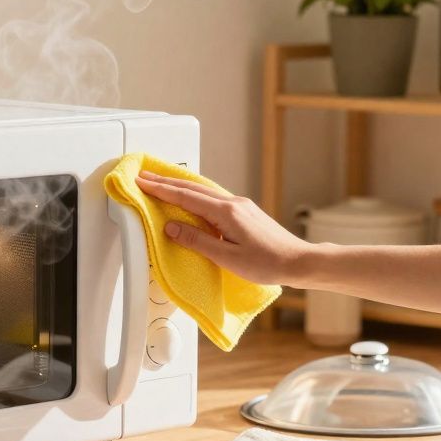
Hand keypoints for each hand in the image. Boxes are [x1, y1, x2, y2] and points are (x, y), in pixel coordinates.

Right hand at [135, 171, 308, 285]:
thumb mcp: (227, 257)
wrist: (298, 262)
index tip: (142, 182)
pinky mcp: (244, 211)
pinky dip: (195, 194)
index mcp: (226, 212)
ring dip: (180, 186)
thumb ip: (197, 241)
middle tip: (144, 176)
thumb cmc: (267, 263)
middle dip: (166, 181)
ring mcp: (240, 205)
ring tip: (161, 184)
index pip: (186, 196)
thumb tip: (171, 227)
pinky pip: (213, 197)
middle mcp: (233, 203)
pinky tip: (191, 198)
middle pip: (193, 187)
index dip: (161, 189)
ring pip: (203, 190)